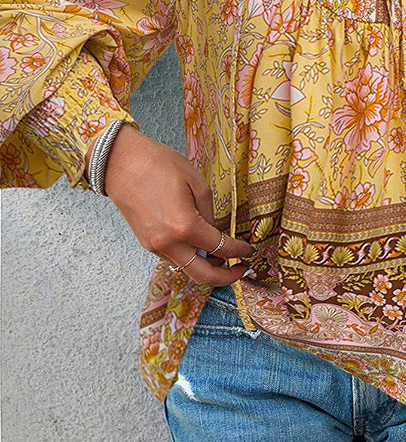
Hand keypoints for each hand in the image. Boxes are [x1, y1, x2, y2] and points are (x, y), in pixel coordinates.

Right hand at [86, 123, 254, 284]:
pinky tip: (199, 243)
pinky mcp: (146, 244)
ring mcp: (155, 247)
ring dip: (206, 266)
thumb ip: (210, 212)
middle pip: (203, 276)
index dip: (239, 251)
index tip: (249, 250)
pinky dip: (190, 256)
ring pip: (187, 268)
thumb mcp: (196, 183)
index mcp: (185, 227)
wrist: (121, 163)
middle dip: (226, 277)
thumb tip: (216, 231)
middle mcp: (168, 244)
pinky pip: (174, 258)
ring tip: (221, 253)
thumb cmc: (158, 165)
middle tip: (241, 269)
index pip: (221, 248)